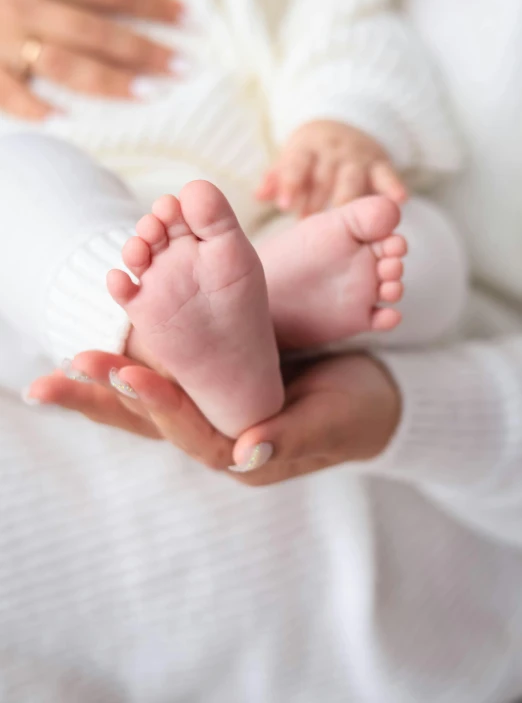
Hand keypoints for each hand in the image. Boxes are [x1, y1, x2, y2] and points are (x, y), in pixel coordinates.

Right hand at [0, 0, 183, 119]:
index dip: (153, 3)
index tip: (190, 20)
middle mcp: (26, 4)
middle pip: (95, 32)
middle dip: (143, 51)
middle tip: (184, 68)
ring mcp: (3, 39)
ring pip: (64, 66)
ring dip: (108, 83)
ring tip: (149, 95)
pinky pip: (9, 93)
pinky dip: (34, 108)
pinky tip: (66, 121)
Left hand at [27, 350, 400, 485]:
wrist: (371, 396)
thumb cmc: (357, 414)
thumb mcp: (331, 421)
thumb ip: (291, 438)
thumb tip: (245, 453)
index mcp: (243, 454)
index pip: (190, 433)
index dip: (159, 405)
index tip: (126, 373)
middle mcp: (220, 434)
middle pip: (154, 422)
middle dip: (106, 402)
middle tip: (58, 377)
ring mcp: (217, 408)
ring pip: (157, 396)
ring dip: (113, 379)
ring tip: (72, 357)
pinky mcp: (220, 381)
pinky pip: (175, 371)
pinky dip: (144, 354)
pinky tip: (117, 330)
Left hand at [257, 120, 407, 216]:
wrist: (346, 125)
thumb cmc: (311, 155)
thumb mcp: (291, 159)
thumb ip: (276, 178)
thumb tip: (259, 195)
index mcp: (307, 147)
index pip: (296, 164)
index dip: (290, 183)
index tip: (283, 206)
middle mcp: (333, 149)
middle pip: (324, 174)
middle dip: (316, 198)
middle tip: (308, 222)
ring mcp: (358, 156)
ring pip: (353, 177)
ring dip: (348, 198)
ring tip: (346, 219)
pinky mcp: (380, 164)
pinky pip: (388, 175)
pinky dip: (393, 186)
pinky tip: (399, 200)